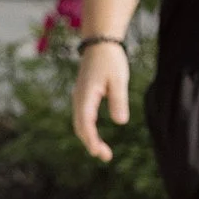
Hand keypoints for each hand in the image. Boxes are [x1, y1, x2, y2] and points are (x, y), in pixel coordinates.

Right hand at [71, 37, 127, 162]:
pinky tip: (96, 136)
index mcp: (85, 95)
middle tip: (105, 157)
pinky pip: (82, 117)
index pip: (85, 123)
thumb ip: (119, 100)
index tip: (99, 153)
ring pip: (79, 123)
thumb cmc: (110, 60)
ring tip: (103, 151)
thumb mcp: (118, 79)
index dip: (91, 140)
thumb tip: (120, 122)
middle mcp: (79, 98)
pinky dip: (88, 129)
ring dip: (89, 138)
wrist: (100, 42)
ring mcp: (79, 97)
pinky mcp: (83, 95)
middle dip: (90, 143)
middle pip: (79, 126)